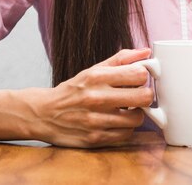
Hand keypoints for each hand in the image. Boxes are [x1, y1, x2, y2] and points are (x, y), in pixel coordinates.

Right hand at [32, 48, 152, 147]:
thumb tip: (146, 51)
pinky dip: (125, 128)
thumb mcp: (92, 70)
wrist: (45, 113)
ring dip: (136, 114)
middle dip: (145, 95)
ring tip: (126, 109)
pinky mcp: (96, 139)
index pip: (138, 74)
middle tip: (138, 94)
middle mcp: (97, 98)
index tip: (139, 77)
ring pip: (138, 118)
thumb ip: (120, 59)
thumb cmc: (73, 90)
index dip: (143, 75)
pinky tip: (116, 121)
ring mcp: (96, 120)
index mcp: (96, 77)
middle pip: (144, 96)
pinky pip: (126, 134)